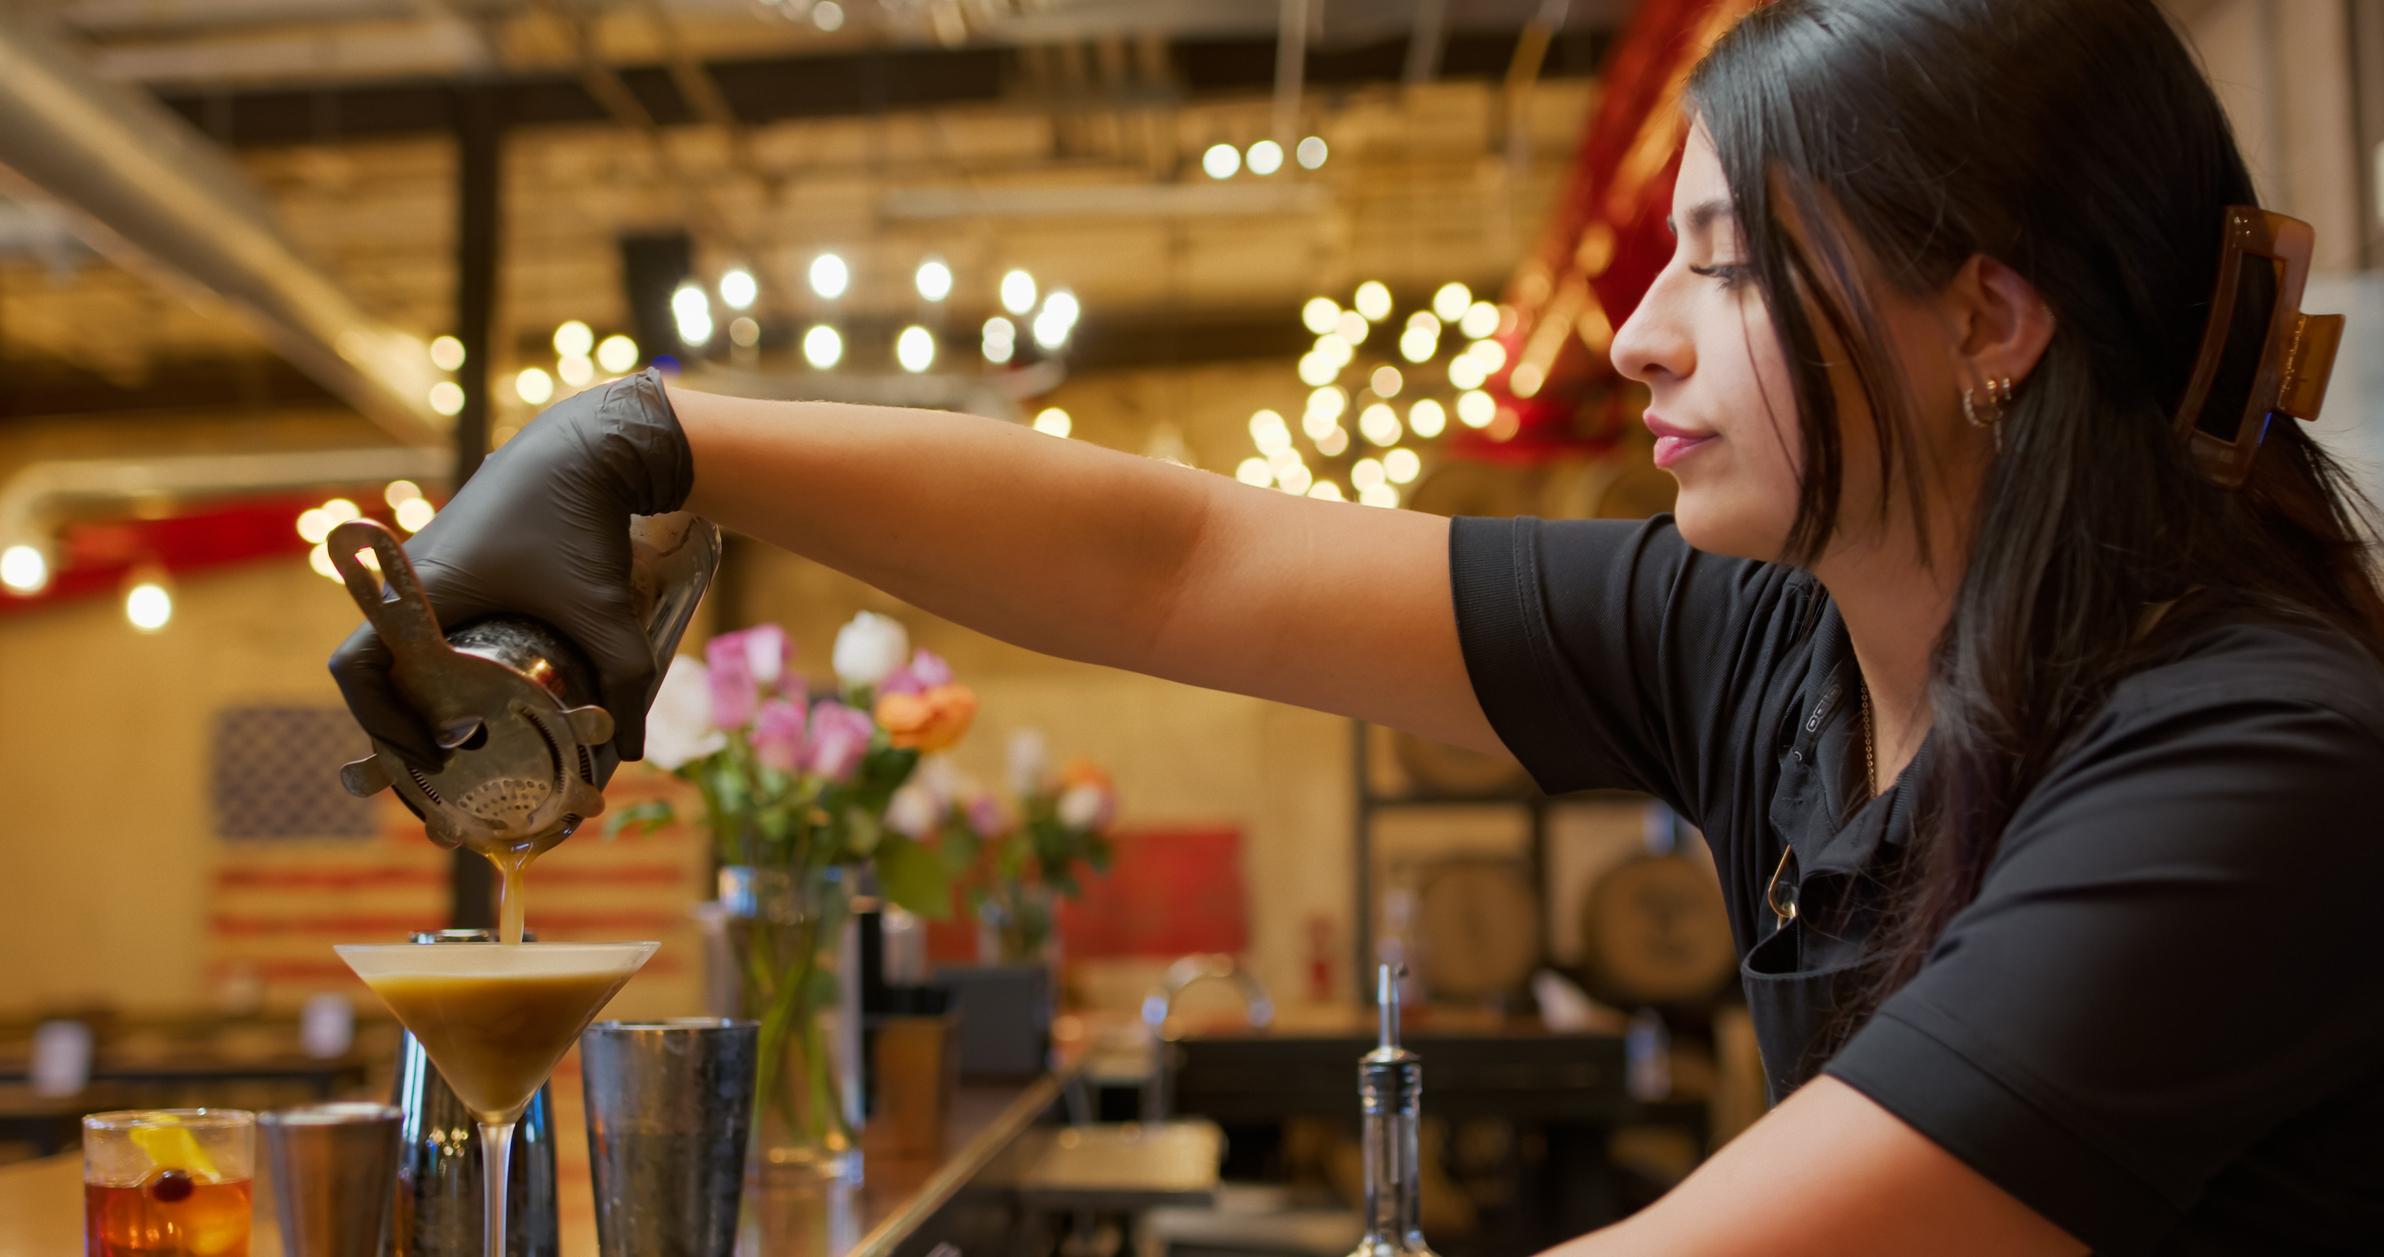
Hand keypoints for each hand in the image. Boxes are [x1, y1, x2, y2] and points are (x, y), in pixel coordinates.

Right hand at [328, 368, 694, 763]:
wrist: (593, 444)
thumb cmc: (582, 519)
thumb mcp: (606, 608)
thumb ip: (625, 679)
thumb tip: (633, 750)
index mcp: (423, 591)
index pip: (355, 669)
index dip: (377, 723)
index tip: (428, 757)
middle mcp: (415, 579)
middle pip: (381, 668)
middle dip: (408, 721)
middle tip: (454, 762)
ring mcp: (435, 567)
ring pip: (409, 645)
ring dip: (429, 691)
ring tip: (475, 735)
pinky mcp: (464, 560)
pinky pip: (438, 621)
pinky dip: (452, 660)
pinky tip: (494, 687)